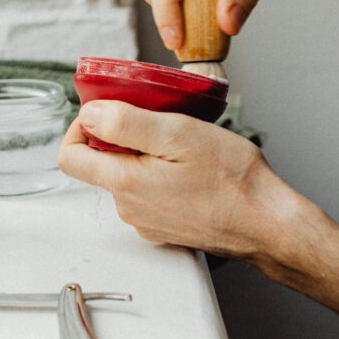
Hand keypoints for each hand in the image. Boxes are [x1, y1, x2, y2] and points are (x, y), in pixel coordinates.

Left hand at [58, 100, 299, 261]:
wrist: (269, 223)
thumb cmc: (233, 180)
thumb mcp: (178, 134)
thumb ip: (126, 123)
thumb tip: (89, 114)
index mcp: (125, 183)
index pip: (69, 157)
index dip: (80, 127)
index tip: (105, 111)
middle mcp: (128, 207)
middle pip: (100, 163)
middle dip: (120, 136)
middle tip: (157, 121)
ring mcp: (146, 220)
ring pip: (126, 176)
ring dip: (144, 154)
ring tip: (180, 145)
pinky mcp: (165, 226)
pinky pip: (148, 192)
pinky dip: (160, 174)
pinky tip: (189, 167)